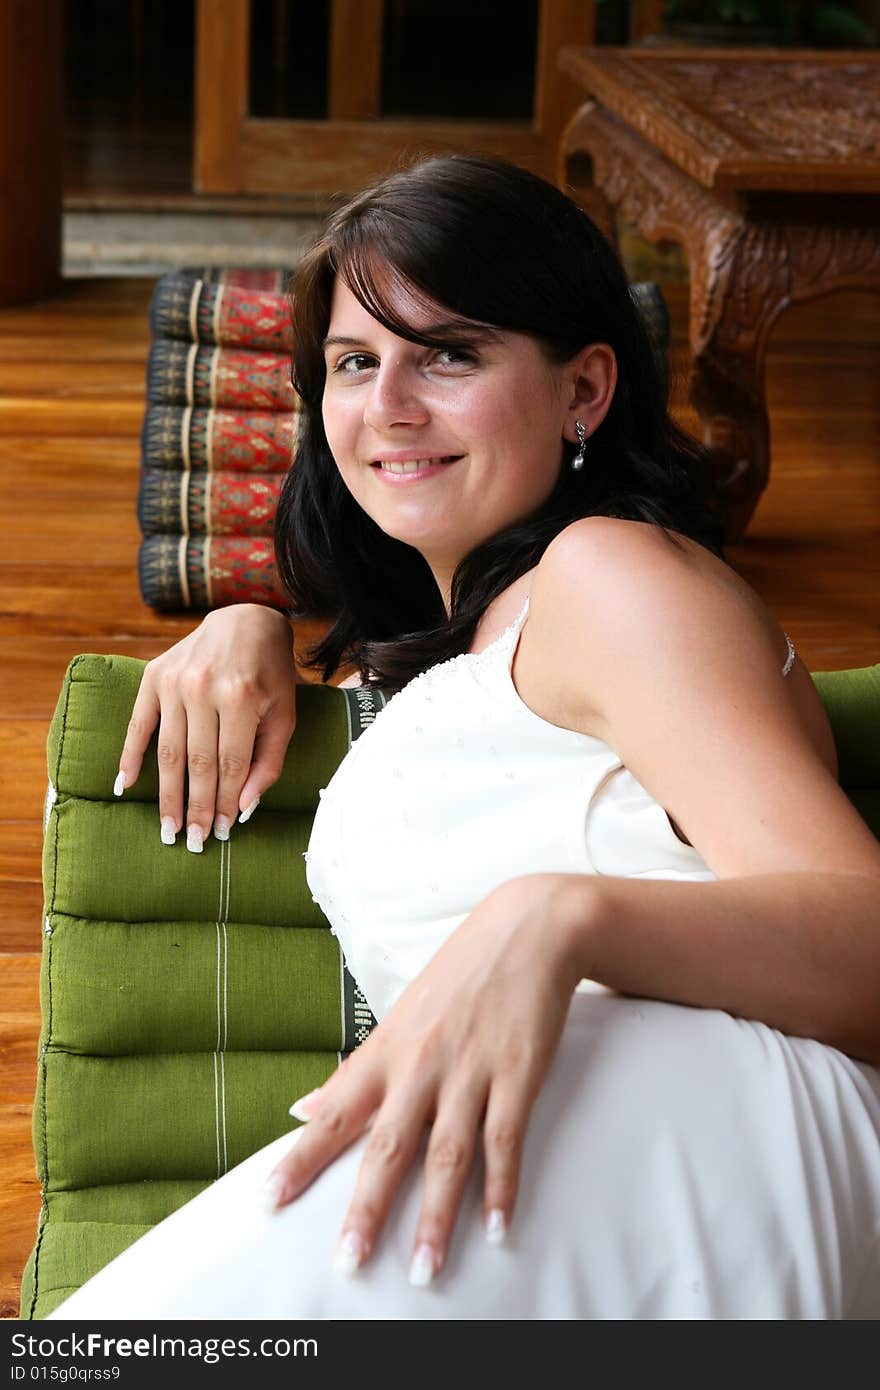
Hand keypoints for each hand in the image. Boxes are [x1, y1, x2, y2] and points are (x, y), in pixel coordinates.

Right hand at [117, 604, 297, 848]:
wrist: (245, 620)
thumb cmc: (270, 674)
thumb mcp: (284, 714)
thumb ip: (268, 761)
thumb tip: (245, 807)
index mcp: (240, 698)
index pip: (229, 765)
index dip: (226, 803)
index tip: (223, 832)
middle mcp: (203, 689)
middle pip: (197, 764)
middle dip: (196, 808)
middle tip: (193, 842)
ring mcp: (174, 682)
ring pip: (169, 752)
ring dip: (167, 795)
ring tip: (168, 827)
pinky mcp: (153, 676)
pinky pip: (137, 724)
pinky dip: (129, 756)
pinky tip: (125, 786)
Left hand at [264, 873, 586, 1284]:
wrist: (527, 929)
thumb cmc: (458, 976)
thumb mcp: (399, 1017)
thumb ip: (354, 1071)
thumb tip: (303, 1109)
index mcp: (386, 1050)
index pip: (333, 1113)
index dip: (300, 1159)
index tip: (269, 1202)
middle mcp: (420, 1063)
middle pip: (387, 1146)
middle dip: (366, 1208)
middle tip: (348, 1262)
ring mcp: (470, 1069)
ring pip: (446, 1153)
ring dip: (436, 1216)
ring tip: (423, 1269)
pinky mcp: (517, 1072)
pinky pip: (505, 1139)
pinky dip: (500, 1186)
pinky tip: (497, 1226)